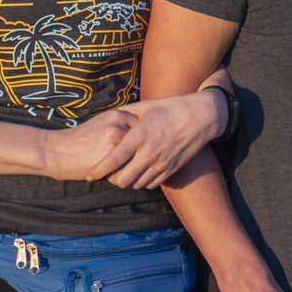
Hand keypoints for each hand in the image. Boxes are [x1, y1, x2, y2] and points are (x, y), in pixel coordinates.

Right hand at [36, 111, 138, 181]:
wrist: (56, 151)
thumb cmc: (79, 142)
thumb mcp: (101, 125)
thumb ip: (120, 128)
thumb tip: (142, 140)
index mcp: (119, 113)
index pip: (142, 132)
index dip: (136, 146)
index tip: (123, 154)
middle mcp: (121, 121)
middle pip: (143, 145)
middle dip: (136, 157)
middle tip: (118, 166)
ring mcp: (118, 136)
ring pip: (137, 157)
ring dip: (130, 167)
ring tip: (113, 171)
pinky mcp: (113, 152)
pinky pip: (128, 168)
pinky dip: (121, 175)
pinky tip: (107, 176)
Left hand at [100, 91, 225, 189]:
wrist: (202, 117)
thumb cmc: (171, 108)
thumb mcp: (145, 106)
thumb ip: (125, 115)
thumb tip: (109, 118)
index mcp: (140, 136)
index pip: (114, 160)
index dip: (98, 170)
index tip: (89, 175)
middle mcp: (150, 153)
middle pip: (123, 180)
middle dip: (113, 179)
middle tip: (108, 173)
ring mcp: (162, 163)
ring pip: (137, 184)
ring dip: (128, 181)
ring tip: (123, 172)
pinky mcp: (171, 169)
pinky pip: (152, 184)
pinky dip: (143, 181)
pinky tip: (140, 172)